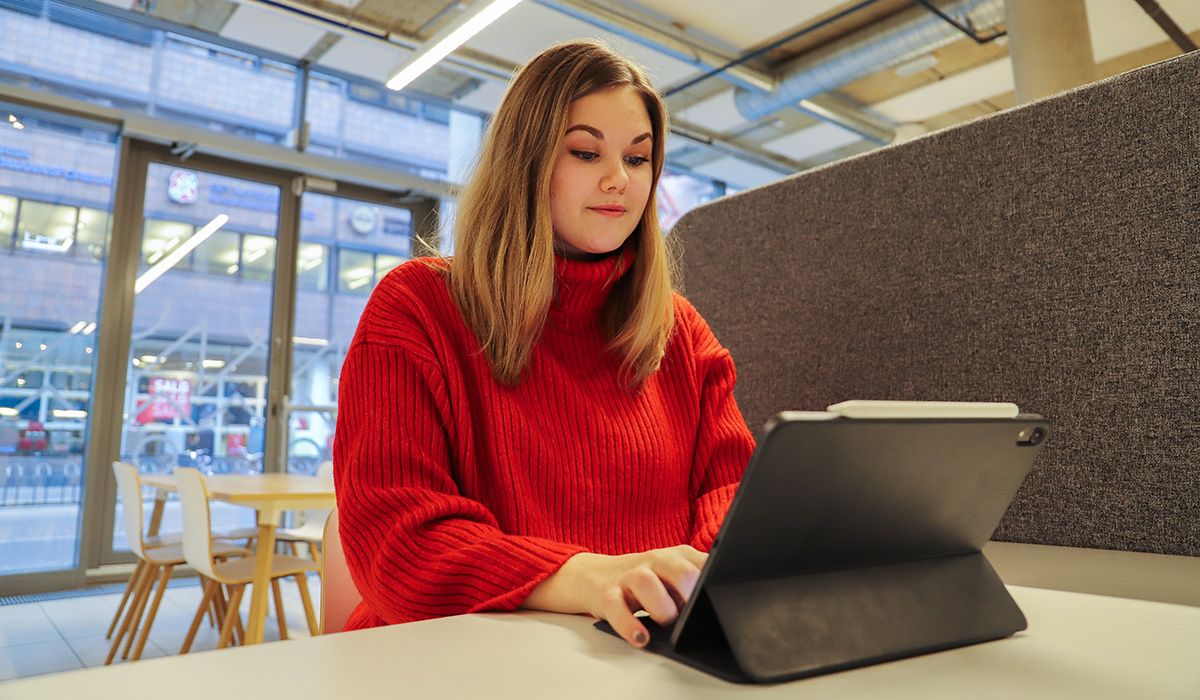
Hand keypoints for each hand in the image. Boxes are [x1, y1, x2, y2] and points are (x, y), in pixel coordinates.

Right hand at [521, 545, 706, 646]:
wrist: (596, 575)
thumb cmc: (647, 579)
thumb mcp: (675, 574)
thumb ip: (699, 581)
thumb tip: (725, 603)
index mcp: (677, 556)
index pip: (705, 563)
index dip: (714, 583)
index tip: (718, 600)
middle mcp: (654, 561)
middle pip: (679, 569)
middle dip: (690, 593)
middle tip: (692, 612)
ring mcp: (629, 576)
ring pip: (645, 582)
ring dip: (661, 607)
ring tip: (667, 622)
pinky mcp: (608, 594)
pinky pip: (616, 608)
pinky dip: (629, 625)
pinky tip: (640, 637)